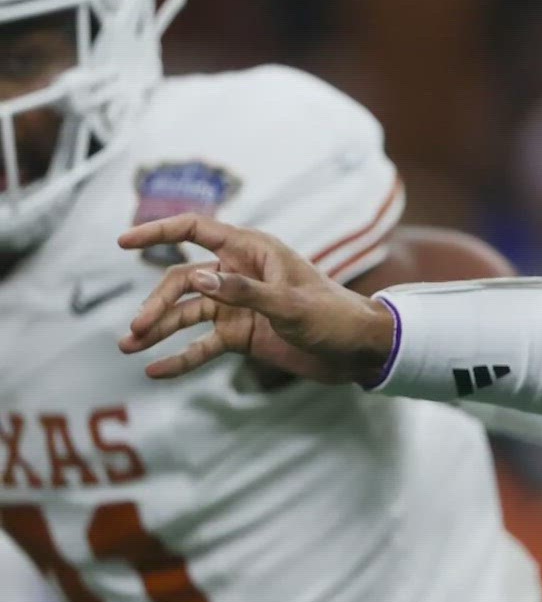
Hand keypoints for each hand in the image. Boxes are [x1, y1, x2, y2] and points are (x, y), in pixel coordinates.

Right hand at [117, 215, 395, 383]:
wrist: (358, 351)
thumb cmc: (334, 316)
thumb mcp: (291, 305)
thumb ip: (246, 293)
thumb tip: (199, 280)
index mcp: (253, 251)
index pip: (197, 231)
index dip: (160, 231)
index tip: (123, 242)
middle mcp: (240, 274)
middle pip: (184, 281)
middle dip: (157, 303)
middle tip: (136, 330)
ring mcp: (238, 305)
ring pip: (187, 313)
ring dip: (159, 329)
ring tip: (128, 347)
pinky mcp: (241, 334)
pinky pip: (203, 344)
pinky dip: (180, 357)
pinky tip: (155, 371)